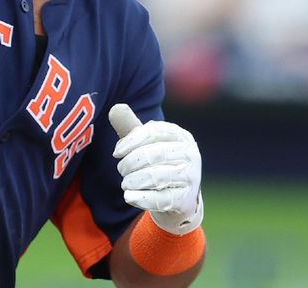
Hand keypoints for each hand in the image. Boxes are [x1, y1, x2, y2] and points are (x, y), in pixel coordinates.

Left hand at [109, 104, 202, 235]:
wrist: (178, 198)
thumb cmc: (158, 163)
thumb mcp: (146, 144)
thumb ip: (130, 127)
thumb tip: (116, 108)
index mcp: (180, 135)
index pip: (152, 132)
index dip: (131, 141)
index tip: (117, 153)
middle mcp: (190, 154)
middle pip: (153, 154)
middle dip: (131, 162)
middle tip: (121, 170)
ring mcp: (191, 177)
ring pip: (156, 176)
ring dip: (133, 180)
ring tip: (125, 183)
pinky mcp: (186, 199)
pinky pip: (160, 198)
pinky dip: (140, 198)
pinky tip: (129, 196)